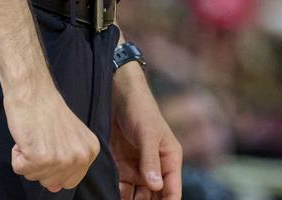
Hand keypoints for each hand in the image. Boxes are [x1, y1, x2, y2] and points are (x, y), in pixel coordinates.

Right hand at [3, 79, 99, 192]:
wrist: (33, 88)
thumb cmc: (47, 109)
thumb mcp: (68, 136)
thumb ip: (67, 163)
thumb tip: (56, 188)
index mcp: (90, 151)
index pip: (69, 181)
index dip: (54, 164)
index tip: (51, 142)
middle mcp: (79, 157)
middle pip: (51, 183)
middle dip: (40, 163)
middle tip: (41, 136)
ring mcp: (61, 158)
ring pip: (34, 177)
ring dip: (27, 158)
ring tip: (34, 134)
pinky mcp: (39, 157)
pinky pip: (19, 169)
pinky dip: (17, 154)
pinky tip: (26, 135)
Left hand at [111, 66, 181, 199]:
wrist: (117, 92)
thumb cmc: (140, 108)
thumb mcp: (147, 133)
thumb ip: (151, 160)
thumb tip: (157, 186)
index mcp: (170, 160)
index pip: (172, 192)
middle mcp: (156, 168)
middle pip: (155, 199)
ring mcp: (138, 168)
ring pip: (138, 197)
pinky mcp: (122, 166)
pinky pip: (122, 188)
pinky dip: (118, 195)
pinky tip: (109, 196)